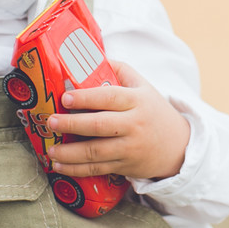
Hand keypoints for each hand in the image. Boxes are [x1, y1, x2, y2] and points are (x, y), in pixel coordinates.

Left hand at [47, 61, 189, 180]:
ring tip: (50, 150)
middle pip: (99, 125)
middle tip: (51, 122)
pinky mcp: (126, 166)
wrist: (178, 146)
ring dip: (70, 153)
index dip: (86, 97)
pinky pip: (98, 168)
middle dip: (72, 124)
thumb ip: (119, 70)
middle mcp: (134, 125)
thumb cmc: (152, 111)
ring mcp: (130, 148)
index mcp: (137, 101)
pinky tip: (59, 165)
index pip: (109, 97)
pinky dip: (77, 169)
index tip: (65, 98)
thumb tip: (89, 57)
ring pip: (96, 152)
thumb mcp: (143, 86)